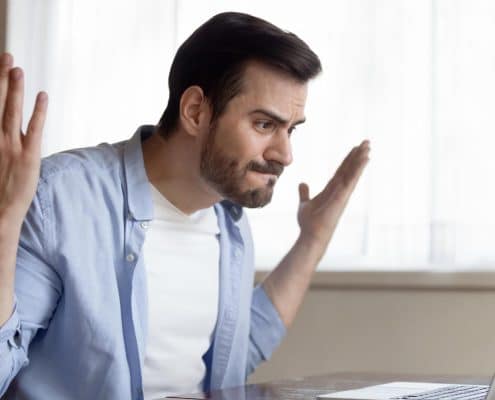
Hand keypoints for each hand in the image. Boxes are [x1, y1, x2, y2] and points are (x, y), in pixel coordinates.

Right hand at [0, 53, 47, 223]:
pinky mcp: (28, 155)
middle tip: (6, 56)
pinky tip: (42, 96)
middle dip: (0, 78)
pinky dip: (39, 111)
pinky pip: (34, 128)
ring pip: (11, 110)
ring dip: (14, 88)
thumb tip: (4, 123)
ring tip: (17, 68)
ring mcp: (9, 146)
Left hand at [297, 140, 369, 249]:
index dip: (348, 159)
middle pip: (350, 168)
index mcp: (331, 190)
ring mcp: (342, 193)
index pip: (341, 171)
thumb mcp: (304, 204)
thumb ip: (304, 193)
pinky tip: (365, 158)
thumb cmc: (309, 223)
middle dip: (357, 155)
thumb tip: (302, 183)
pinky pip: (352, 179)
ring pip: (353, 171)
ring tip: (368, 145)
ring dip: (361, 158)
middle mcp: (339, 190)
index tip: (355, 148)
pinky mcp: (343, 196)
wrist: (311, 235)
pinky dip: (359, 168)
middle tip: (367, 142)